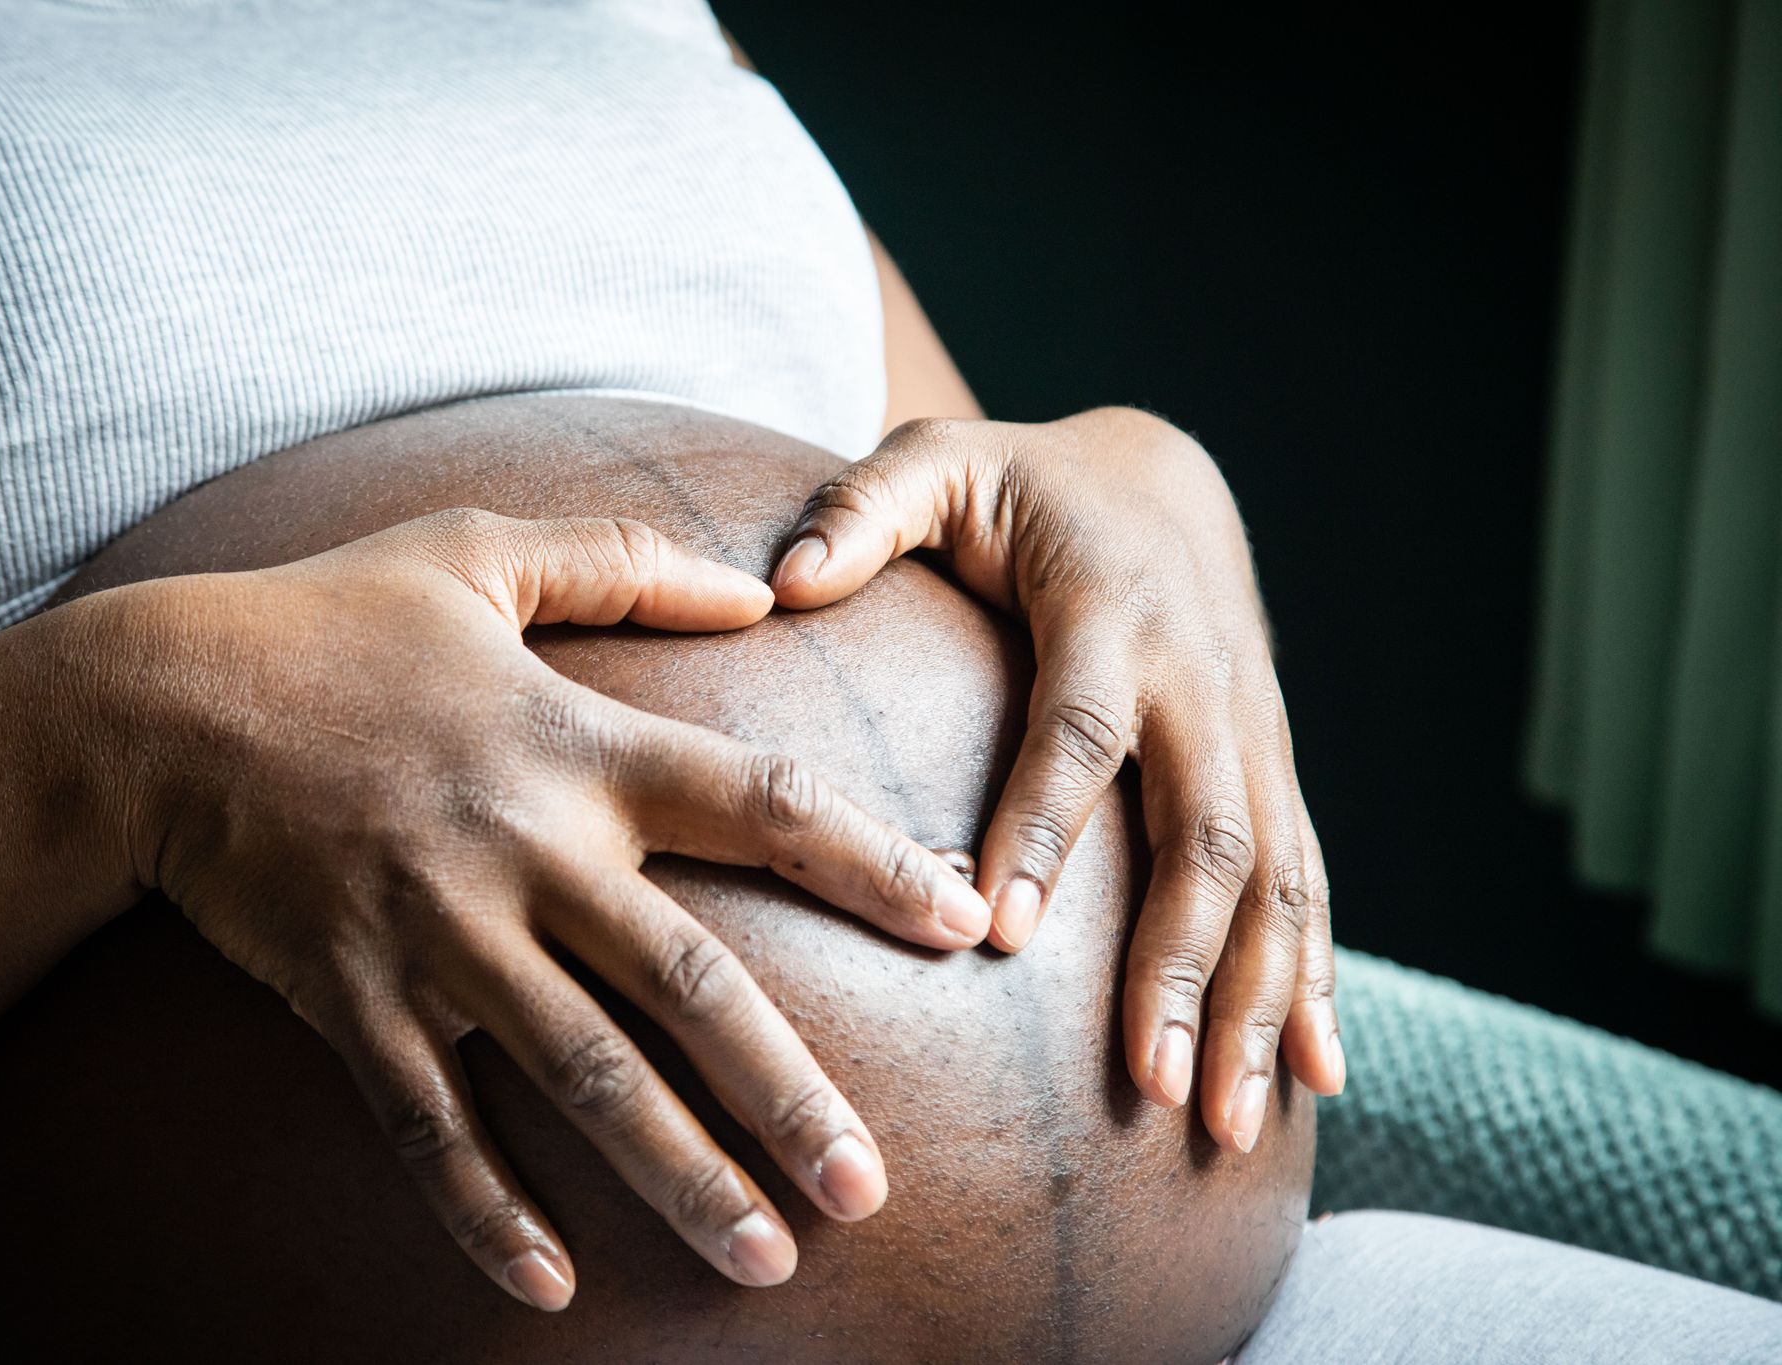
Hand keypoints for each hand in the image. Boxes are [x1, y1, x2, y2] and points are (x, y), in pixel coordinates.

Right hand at [104, 509, 992, 1307]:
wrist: (155, 703)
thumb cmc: (326, 619)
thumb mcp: (479, 548)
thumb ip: (626, 556)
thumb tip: (761, 589)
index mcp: (577, 747)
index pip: (759, 804)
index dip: (871, 861)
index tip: (966, 918)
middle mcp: (527, 853)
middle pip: (689, 984)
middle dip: (787, 1092)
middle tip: (872, 1190)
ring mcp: (439, 935)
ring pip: (582, 1076)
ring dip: (676, 1175)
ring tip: (765, 1259)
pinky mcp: (353, 1000)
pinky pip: (429, 1126)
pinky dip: (486, 1210)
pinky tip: (551, 1286)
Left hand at [770, 410, 1341, 1153]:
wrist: (1161, 475)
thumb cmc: (1023, 484)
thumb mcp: (939, 464)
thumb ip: (863, 509)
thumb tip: (782, 579)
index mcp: (1111, 612)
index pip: (1078, 732)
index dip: (1043, 826)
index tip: (1001, 931)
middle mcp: (1202, 680)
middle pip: (1207, 833)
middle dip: (1182, 964)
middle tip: (1147, 1082)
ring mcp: (1253, 732)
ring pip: (1274, 879)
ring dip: (1255, 1002)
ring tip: (1225, 1124)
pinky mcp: (1272, 768)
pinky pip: (1309, 879)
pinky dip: (1313, 979)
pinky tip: (1315, 1077)